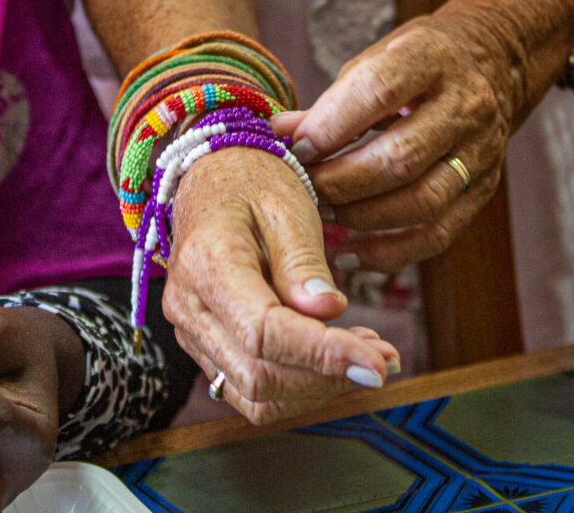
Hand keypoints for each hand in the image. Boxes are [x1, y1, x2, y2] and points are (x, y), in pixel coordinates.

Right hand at [162, 146, 399, 423]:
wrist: (211, 178)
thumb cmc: (252, 182)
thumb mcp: (286, 206)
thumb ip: (303, 262)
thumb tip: (329, 312)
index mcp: (205, 264)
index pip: (263, 332)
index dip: (323, 355)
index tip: (378, 362)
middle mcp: (188, 307)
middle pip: (259, 375)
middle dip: (329, 377)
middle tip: (385, 358)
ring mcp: (192, 332)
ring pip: (256, 395)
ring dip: (318, 388)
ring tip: (366, 353)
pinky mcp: (206, 346)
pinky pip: (251, 389)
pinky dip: (299, 386)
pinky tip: (335, 356)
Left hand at [274, 11, 516, 272]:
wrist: (490, 65)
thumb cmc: (412, 68)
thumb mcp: (371, 64)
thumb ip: (328, 104)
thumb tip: (276, 135)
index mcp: (430, 61)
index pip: (379, 93)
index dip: (330, 126)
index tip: (295, 149)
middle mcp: (464, 107)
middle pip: (401, 158)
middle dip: (340, 181)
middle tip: (302, 190)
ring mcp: (480, 153)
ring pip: (423, 201)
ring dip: (361, 217)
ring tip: (321, 215)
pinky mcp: (482, 192)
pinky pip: (437, 235)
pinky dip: (389, 253)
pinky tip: (349, 254)